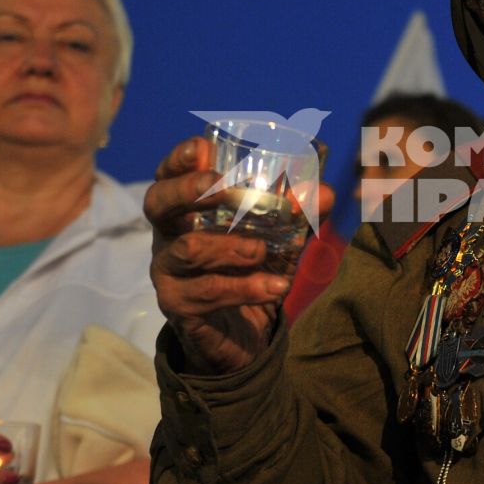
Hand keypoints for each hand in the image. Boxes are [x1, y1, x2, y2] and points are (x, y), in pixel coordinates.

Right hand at [145, 136, 312, 375]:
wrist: (240, 336)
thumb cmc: (252, 269)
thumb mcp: (280, 237)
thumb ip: (302, 212)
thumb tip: (325, 192)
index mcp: (185, 208)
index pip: (168, 174)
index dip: (179, 159)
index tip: (202, 147)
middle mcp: (168, 235)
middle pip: (158, 203)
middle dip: (187, 191)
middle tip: (222, 188)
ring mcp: (168, 272)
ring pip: (187, 250)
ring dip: (229, 246)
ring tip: (262, 251)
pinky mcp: (179, 306)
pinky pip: (208, 292)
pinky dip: (246, 287)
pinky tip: (277, 286)